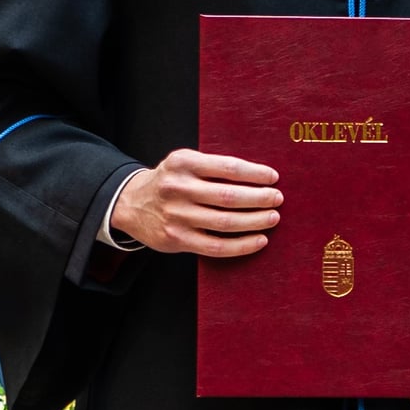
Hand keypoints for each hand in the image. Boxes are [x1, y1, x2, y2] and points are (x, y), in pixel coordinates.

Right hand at [110, 149, 283, 259]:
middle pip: (229, 196)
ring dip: (255, 221)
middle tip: (277, 198)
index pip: (227, 168)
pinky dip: (242, 245)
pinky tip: (259, 240)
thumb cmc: (170, 181)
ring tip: (273, 218)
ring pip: (225, 222)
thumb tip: (259, 177)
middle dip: (259, 198)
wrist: (132, 204)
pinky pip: (216, 246)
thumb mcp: (184, 163)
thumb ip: (213, 167)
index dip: (255, 174)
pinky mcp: (177, 239)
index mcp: (183, 163)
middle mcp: (178, 189)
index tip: (273, 177)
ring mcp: (176, 216)